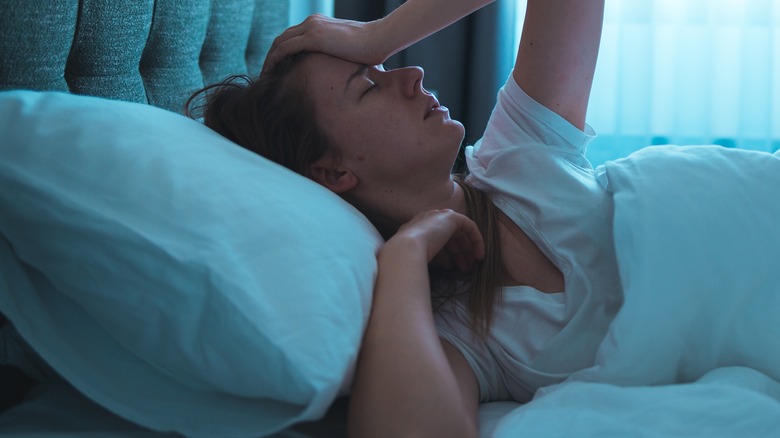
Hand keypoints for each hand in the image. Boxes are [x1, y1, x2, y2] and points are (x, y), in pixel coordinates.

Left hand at [262, 14, 387, 72]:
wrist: (380, 38)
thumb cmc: (373, 48)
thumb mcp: (351, 51)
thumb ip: (341, 56)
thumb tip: (347, 73)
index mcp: (320, 23)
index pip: (293, 36)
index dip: (282, 51)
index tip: (278, 67)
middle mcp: (312, 22)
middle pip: (282, 38)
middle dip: (271, 55)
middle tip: (266, 72)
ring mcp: (311, 28)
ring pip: (280, 43)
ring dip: (269, 59)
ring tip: (264, 75)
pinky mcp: (312, 38)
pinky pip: (285, 48)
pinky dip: (275, 60)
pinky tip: (270, 72)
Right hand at [388, 209, 484, 273]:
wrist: (406, 249)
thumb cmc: (407, 259)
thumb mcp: (415, 258)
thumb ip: (426, 258)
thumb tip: (432, 270)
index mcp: (415, 228)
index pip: (435, 239)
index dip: (446, 255)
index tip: (451, 268)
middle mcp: (426, 219)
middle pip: (448, 236)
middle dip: (457, 254)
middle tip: (464, 269)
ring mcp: (438, 216)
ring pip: (458, 233)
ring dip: (466, 251)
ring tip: (469, 268)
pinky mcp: (451, 217)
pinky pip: (469, 226)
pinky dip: (476, 240)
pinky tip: (479, 255)